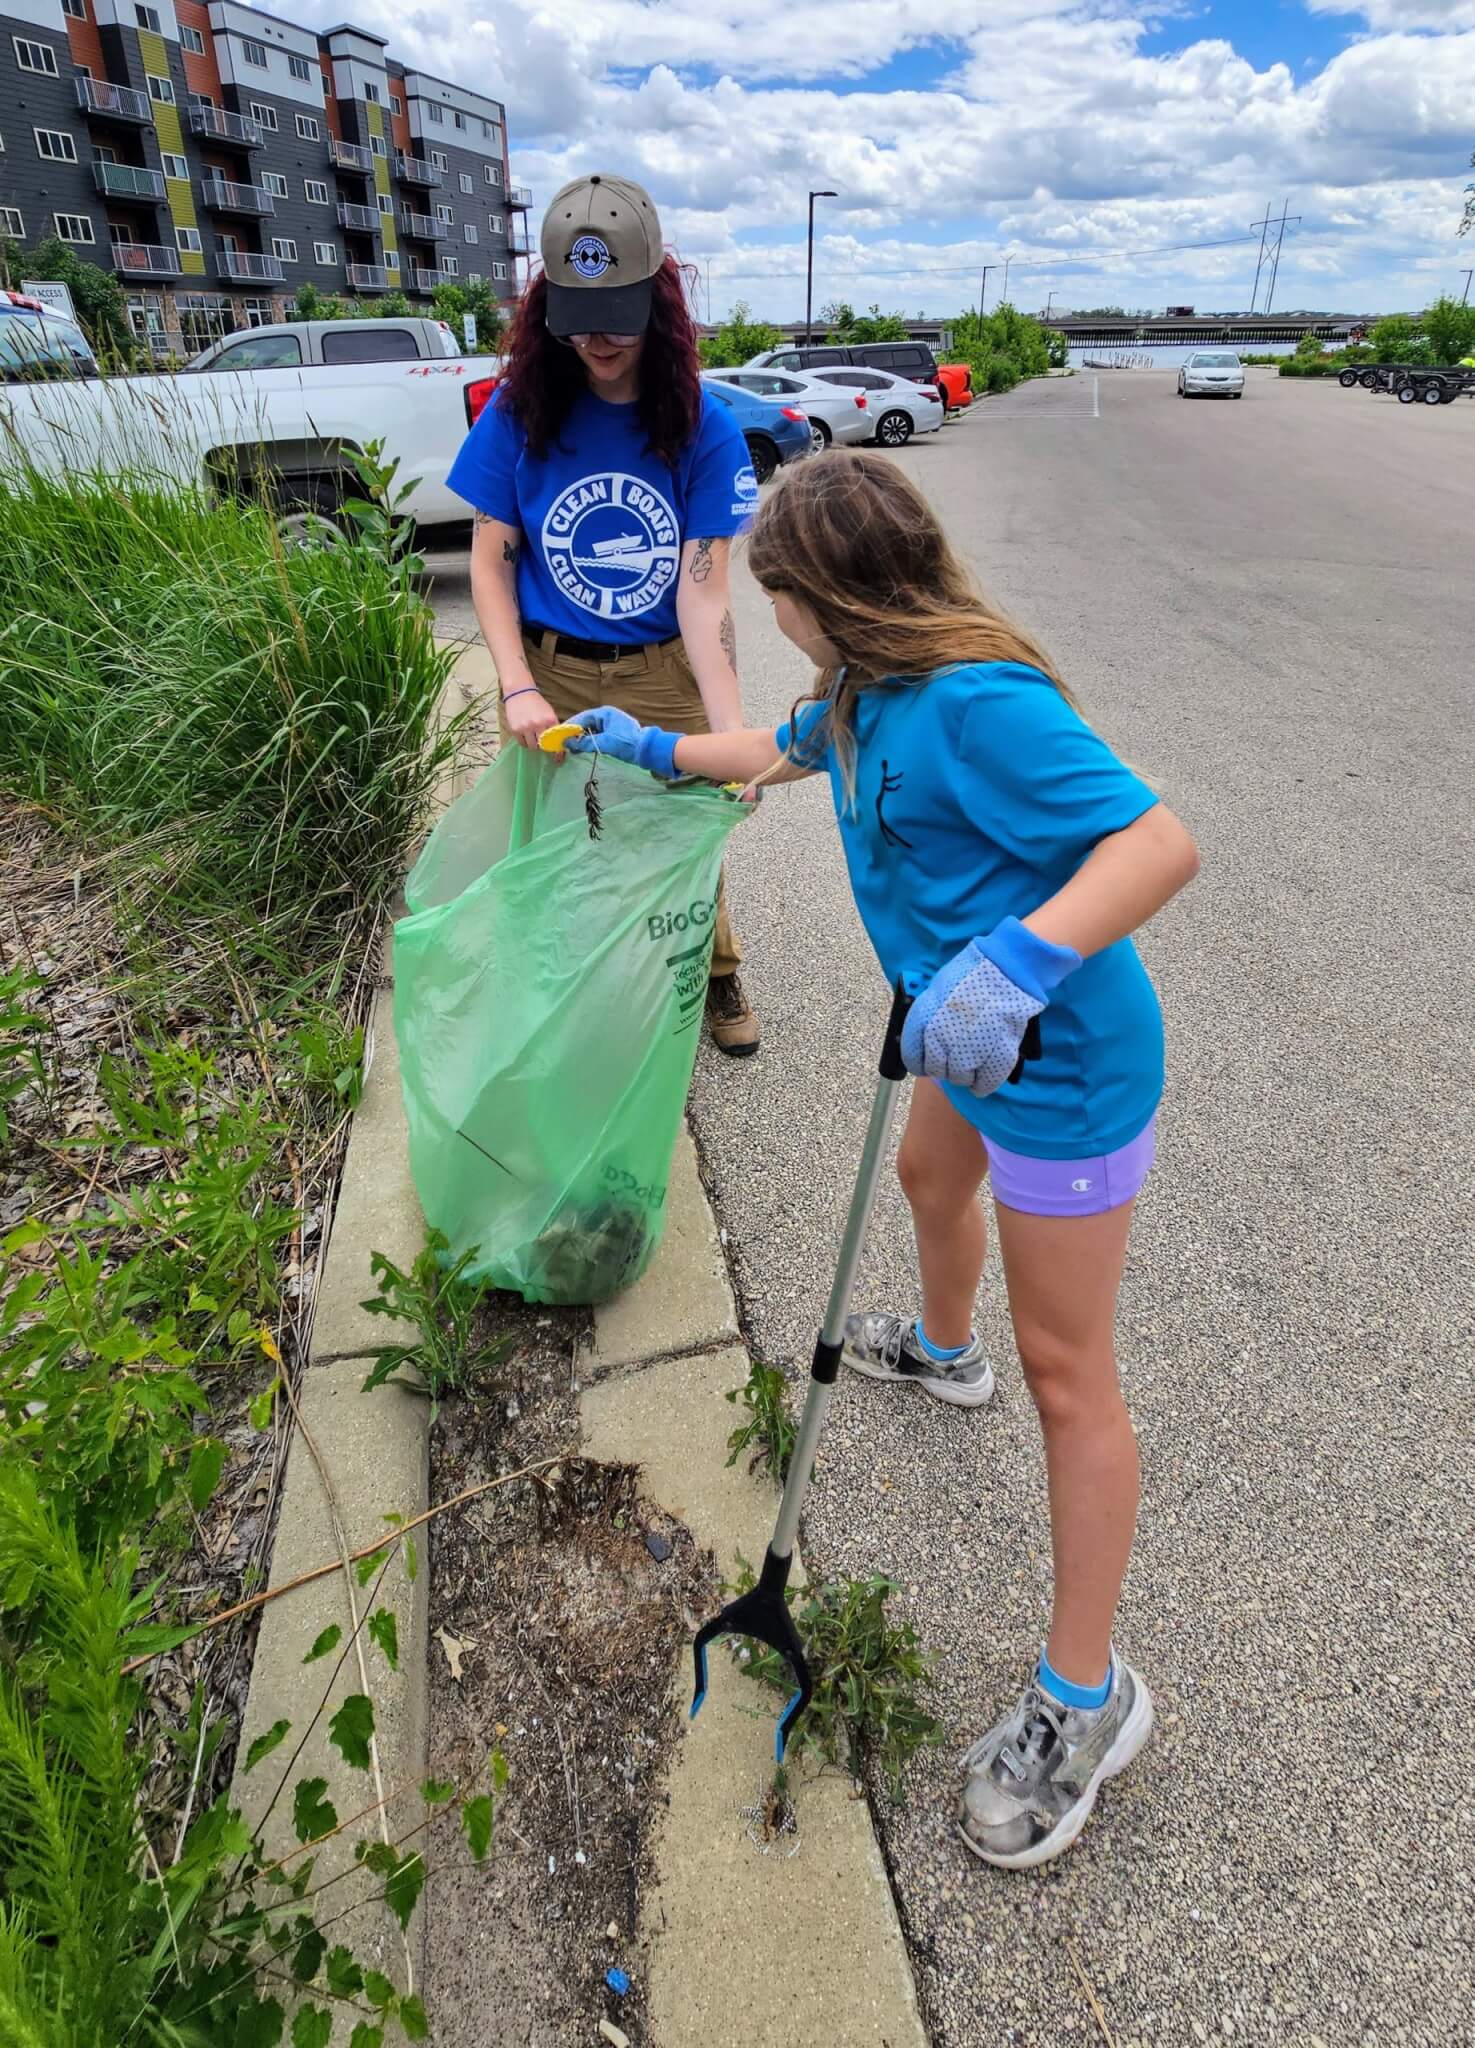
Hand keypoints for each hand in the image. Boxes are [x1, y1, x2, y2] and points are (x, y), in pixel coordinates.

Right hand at [503, 684, 558, 749]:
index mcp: (550, 719)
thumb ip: (554, 727)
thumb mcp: (549, 713)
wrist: (520, 692)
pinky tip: (525, 734)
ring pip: (533, 746)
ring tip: (533, 736)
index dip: (558, 752)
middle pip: (544, 746)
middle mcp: (539, 724)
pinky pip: (522, 743)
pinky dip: (525, 742)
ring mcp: (526, 727)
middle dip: (544, 747)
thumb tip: (559, 744)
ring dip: (534, 744)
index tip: (558, 758)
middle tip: (543, 744)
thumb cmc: (537, 704)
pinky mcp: (515, 729)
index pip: (556, 741)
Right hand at [566, 705, 681, 780]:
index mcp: (605, 713)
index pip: (582, 718)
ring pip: (591, 730)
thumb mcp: (604, 743)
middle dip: (574, 733)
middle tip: (563, 743)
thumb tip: (568, 743)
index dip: (570, 727)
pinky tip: (583, 749)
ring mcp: (611, 725)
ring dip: (581, 739)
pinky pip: (597, 735)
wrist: (648, 750)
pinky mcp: (614, 734)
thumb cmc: (626, 743)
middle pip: (586, 723)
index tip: (559, 735)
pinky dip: (589, 741)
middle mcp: (607, 716)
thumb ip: (585, 743)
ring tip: (571, 748)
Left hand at [900, 918, 1079, 1096]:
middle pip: (937, 1069)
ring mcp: (970, 1047)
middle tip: (954, 1061)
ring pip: (961, 1077)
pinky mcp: (997, 1053)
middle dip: (944, 1068)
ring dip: (964, 1076)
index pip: (912, 1056)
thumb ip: (928, 1018)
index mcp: (924, 1019)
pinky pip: (987, 1080)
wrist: (1006, 968)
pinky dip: (984, 1084)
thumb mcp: (937, 991)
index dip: (919, 1063)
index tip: (925, 1063)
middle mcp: (942, 1037)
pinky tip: (982, 1082)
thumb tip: (926, 1040)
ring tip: (971, 1066)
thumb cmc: (970, 974)